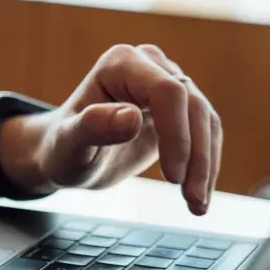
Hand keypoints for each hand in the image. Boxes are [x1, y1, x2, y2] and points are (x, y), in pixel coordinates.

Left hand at [0, 44, 221, 215]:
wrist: (67, 156)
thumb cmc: (62, 148)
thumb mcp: (69, 143)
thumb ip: (93, 126)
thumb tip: (133, 118)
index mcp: (121, 64)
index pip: (167, 91)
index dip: (176, 134)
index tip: (171, 178)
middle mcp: (149, 65)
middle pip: (192, 105)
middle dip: (196, 156)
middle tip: (192, 200)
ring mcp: (167, 85)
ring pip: (205, 120)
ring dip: (206, 165)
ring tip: (197, 205)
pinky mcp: (178, 110)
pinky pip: (204, 133)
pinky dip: (206, 166)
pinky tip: (199, 197)